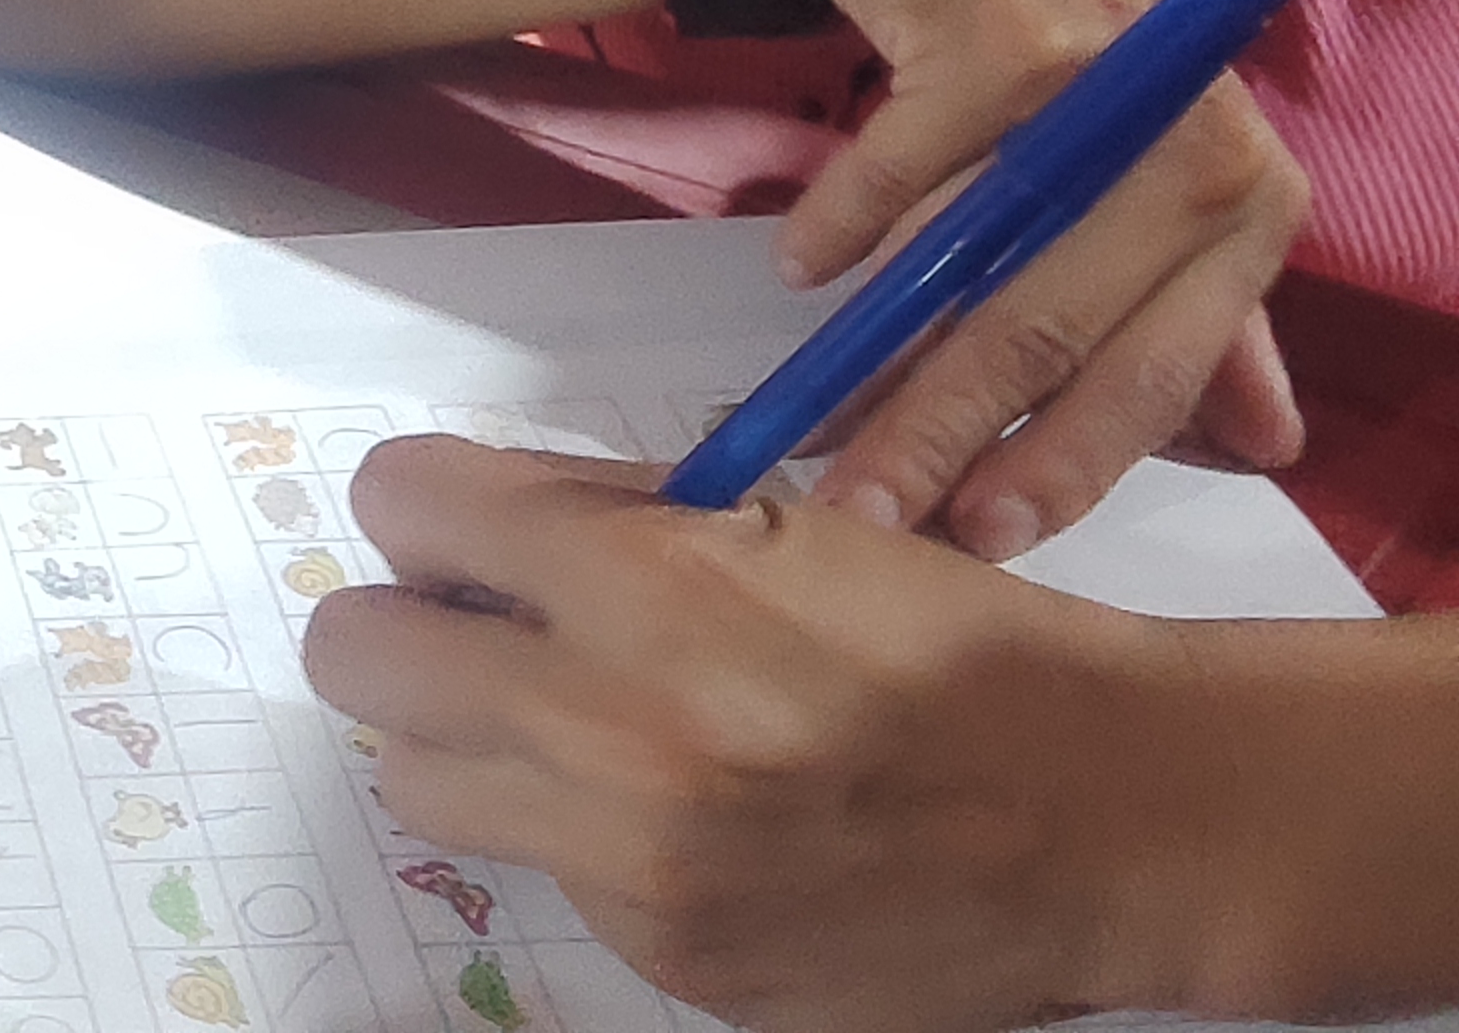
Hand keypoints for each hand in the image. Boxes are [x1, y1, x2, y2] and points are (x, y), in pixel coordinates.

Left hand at [302, 436, 1201, 1032]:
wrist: (1110, 819)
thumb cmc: (952, 642)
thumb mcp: (784, 519)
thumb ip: (608, 511)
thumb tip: (470, 522)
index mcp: (648, 588)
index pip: (403, 504)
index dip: (427, 507)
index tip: (461, 528)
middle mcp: (617, 731)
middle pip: (355, 656)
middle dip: (404, 625)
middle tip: (480, 627)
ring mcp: (636, 866)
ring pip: (419, 781)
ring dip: (471, 742)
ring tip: (577, 726)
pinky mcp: (671, 961)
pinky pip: (550, 877)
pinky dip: (588, 837)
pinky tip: (692, 817)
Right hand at [735, 0, 1306, 551]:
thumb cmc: (1041, 12)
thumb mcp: (1138, 154)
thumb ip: (1199, 293)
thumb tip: (1271, 439)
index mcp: (1246, 190)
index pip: (1165, 365)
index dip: (1073, 460)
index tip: (989, 536)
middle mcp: (1198, 136)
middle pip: (1062, 327)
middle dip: (953, 435)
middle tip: (871, 514)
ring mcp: (1105, 81)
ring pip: (980, 260)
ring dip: (884, 350)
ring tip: (816, 415)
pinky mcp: (1005, 28)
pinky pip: (904, 161)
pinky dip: (844, 218)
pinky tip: (803, 261)